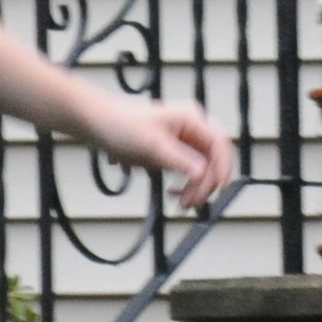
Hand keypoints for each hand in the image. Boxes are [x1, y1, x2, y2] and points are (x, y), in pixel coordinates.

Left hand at [93, 96, 236, 207]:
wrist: (97, 123)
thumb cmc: (121, 124)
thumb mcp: (152, 144)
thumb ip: (179, 159)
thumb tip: (203, 174)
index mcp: (192, 119)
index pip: (220, 145)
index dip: (223, 168)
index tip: (218, 189)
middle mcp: (193, 128)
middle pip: (215, 160)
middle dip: (207, 183)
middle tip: (190, 201)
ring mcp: (185, 141)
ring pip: (205, 170)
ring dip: (196, 188)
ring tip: (180, 202)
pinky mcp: (175, 153)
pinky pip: (190, 173)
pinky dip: (186, 186)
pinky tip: (173, 193)